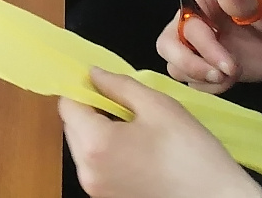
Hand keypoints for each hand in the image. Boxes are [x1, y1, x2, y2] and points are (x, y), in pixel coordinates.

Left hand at [60, 68, 261, 197]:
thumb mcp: (158, 106)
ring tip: (136, 129)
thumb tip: (94, 74)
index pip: (67, 105)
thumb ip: (119, 85)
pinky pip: (96, 167)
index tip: (103, 83)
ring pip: (82, 147)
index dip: (83, 88)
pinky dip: (108, 153)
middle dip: (91, 110)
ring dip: (99, 132)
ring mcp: (96, 189)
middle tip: (125, 105)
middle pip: (72, 127)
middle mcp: (88, 171)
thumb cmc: (193, 154)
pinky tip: (138, 150)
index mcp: (96, 144)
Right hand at [158, 0, 261, 93]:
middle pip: (168, 46)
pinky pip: (193, 83)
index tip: (225, 58)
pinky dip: (209, 87)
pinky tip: (232, 81)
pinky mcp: (211, 68)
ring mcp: (201, 48)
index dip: (198, 41)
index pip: (182, 20)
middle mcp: (195, 22)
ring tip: (232, 76)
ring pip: (176, 66)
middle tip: (223, 74)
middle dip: (191, 63)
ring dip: (199, 76)